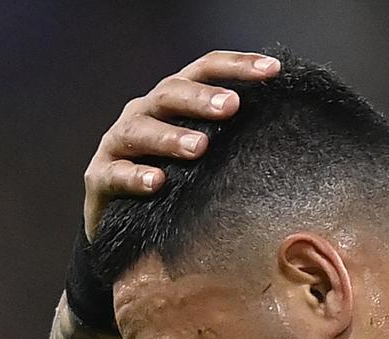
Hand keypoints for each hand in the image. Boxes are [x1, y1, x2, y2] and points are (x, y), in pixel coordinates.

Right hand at [82, 50, 281, 235]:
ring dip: (171, 137)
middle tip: (232, 106)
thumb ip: (232, 138)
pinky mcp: (100, 178)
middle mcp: (144, 114)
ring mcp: (118, 144)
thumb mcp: (205, 156)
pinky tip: (158, 182)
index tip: (274, 69)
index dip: (237, 66)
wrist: (123, 221)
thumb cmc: (177, 182)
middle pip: (169, 93)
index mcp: (173, 102)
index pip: (204, 71)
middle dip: (200, 98)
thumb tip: (288, 129)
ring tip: (199, 147)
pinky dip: (136, 177)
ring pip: (140, 130)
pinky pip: (115, 174)